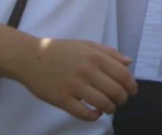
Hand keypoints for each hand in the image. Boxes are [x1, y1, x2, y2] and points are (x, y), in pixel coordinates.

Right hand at [14, 38, 136, 120]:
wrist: (29, 57)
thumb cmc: (61, 50)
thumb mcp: (87, 45)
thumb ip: (109, 53)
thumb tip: (129, 62)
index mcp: (96, 57)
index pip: (123, 75)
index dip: (131, 86)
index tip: (132, 91)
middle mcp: (88, 71)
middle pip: (116, 91)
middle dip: (122, 99)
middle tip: (120, 101)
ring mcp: (74, 86)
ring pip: (102, 103)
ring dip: (110, 108)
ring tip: (108, 108)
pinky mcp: (61, 99)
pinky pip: (83, 113)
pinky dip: (93, 116)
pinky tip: (95, 113)